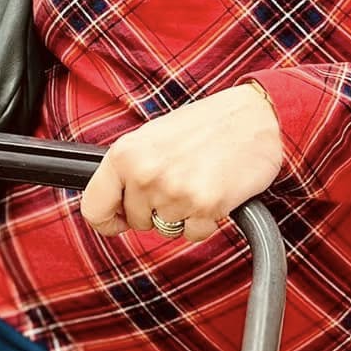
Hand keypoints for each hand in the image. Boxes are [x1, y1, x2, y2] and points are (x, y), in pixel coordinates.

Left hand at [81, 85, 281, 242]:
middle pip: (136, 222)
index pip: (93, 208)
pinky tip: (215, 192)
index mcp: (125, 153)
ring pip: (166, 229)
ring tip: (199, 180)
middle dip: (156, 212)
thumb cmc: (207, 125)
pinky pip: (194, 234)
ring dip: (183, 215)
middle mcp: (145, 173)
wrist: (257, 116)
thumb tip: (113, 206)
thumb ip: (128, 169)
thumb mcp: (153, 137)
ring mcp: (174, 191)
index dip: (107, 220)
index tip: (120, 220)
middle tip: (179, 181)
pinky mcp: (204, 205)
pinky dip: (205, 221)